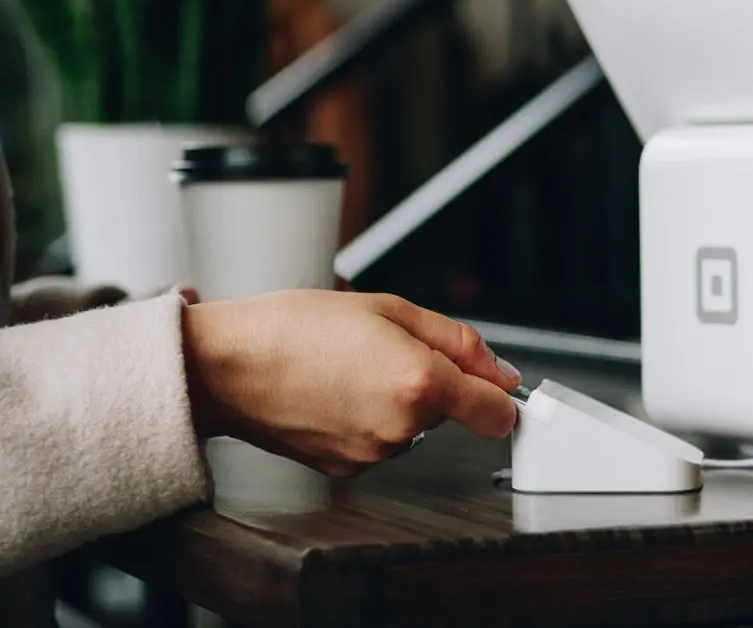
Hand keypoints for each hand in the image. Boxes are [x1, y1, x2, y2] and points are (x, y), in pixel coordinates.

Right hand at [181, 290, 521, 476]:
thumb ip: (457, 340)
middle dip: (432, 379)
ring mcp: (373, 454)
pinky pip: (380, 440)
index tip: (492, 382)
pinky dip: (369, 418)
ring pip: (413, 425)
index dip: (499, 392)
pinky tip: (335, 393)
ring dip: (397, 398)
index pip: (497, 412)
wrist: (226, 366)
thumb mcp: (389, 308)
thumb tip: (499, 369)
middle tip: (384, 347)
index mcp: (419, 383)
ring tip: (350, 367)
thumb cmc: (294, 328)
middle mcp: (401, 429)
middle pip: (450, 410)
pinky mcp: (347, 471)